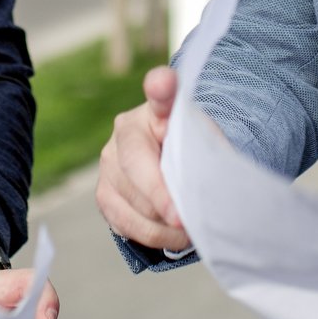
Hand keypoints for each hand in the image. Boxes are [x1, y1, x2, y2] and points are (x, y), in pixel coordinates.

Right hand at [95, 66, 189, 252]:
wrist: (172, 165)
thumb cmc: (191, 152)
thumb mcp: (206, 144)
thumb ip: (207, 151)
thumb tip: (214, 183)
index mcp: (153, 110)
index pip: (158, 95)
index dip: (161, 89)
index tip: (164, 83)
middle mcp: (122, 133)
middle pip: (135, 165)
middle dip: (161, 197)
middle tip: (184, 219)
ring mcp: (107, 165)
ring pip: (131, 201)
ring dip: (163, 224)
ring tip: (190, 230)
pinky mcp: (103, 196)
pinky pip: (125, 224)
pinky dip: (152, 235)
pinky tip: (172, 235)